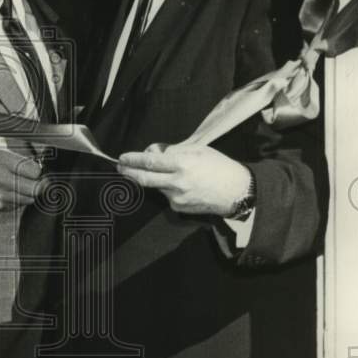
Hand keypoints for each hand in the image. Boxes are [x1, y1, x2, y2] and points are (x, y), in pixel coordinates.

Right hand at [0, 136, 44, 210]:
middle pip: (35, 188)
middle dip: (38, 184)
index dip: (37, 170)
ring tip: (23, 185)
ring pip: (28, 199)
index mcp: (1, 159)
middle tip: (35, 180)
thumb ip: (9, 136)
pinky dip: (18, 200)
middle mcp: (0, 177)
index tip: (34, 169)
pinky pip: (17, 206)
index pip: (35, 170)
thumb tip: (26, 124)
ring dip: (29, 192)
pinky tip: (12, 191)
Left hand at [117, 142, 251, 216]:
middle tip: (120, 167)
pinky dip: (166, 188)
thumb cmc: (219, 166)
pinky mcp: (179, 208)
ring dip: (152, 179)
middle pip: (144, 179)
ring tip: (166, 173)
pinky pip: (166, 195)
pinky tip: (180, 185)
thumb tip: (152, 153)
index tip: (122, 157)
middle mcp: (177, 183)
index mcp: (182, 164)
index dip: (133, 160)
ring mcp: (177, 197)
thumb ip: (173, 151)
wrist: (236, 191)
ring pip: (156, 186)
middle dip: (129, 172)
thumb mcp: (197, 150)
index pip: (149, 162)